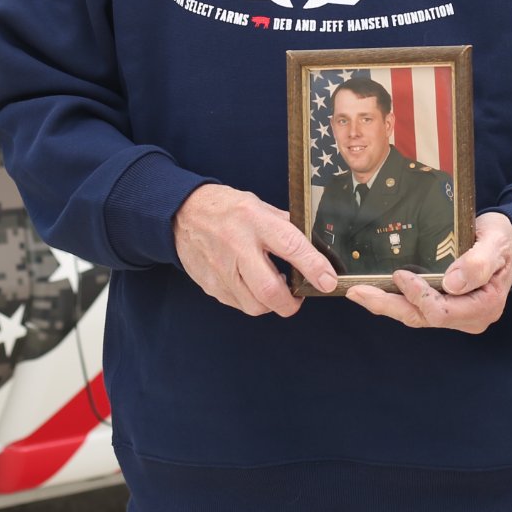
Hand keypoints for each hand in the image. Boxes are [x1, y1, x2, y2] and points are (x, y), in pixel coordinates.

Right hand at [172, 183, 336, 316]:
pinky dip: (253, 301)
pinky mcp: (211, 285)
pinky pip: (239, 305)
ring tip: (274, 287)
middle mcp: (237, 246)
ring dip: (271, 303)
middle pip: (269, 290)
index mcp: (255, 221)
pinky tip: (253, 286)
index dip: (314, 267)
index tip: (329, 281)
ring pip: (254, 305)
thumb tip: (316, 246)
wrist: (183, 214)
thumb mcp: (259, 206)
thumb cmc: (227, 208)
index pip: (291, 246)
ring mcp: (221, 269)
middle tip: (299, 295)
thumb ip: (286, 226)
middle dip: (291, 302)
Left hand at [348, 211, 511, 333]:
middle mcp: (468, 318)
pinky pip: (417, 309)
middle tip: (356, 291)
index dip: (419, 295)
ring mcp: (456, 315)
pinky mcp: (445, 307)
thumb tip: (452, 283)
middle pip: (422, 318)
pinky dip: (394, 301)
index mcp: (483, 307)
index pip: (442, 311)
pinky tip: (373, 292)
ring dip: (385, 304)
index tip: (401, 274)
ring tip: (356, 292)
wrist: (508, 242)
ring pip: (415, 316)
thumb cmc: (502, 240)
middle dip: (388, 305)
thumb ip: (478, 262)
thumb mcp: (496, 244)